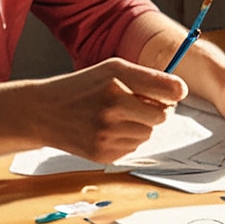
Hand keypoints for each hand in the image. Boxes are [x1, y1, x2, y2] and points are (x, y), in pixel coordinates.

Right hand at [33, 58, 185, 162]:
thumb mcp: (112, 69)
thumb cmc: (83, 87)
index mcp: (117, 81)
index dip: (176, 92)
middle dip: (156, 110)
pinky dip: (127, 139)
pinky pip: (134, 147)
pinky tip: (107, 130)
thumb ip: (147, 77)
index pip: (169, 90)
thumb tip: (180, 92)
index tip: (175, 93)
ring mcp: (107, 134)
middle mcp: (112, 108)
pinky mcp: (102, 154)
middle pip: (162, 116)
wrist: (43, 112)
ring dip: (140, 126)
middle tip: (139, 104)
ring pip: (148, 133)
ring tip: (117, 116)